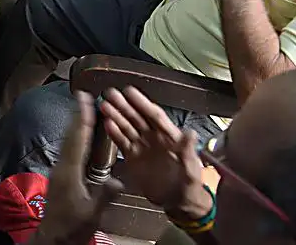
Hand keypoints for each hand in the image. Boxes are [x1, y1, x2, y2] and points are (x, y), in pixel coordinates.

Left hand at [32, 92, 122, 244]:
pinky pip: (68, 149)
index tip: (84, 99)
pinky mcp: (61, 175)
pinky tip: (80, 136)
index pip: (78, 140)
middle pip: (70, 135)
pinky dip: (75, 137)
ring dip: (75, 124)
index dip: (82, 118)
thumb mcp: (91, 213)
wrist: (54, 238)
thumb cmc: (72, 226)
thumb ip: (104, 196)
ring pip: (68, 141)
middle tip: (82, 95)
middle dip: (77, 115)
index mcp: (69, 171)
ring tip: (82, 108)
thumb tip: (120, 181)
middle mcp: (62, 166)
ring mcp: (60, 170)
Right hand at [100, 87, 212, 221]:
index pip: (154, 115)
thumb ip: (188, 151)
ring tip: (104, 105)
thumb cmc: (189, 185)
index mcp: (169, 136)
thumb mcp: (192, 169)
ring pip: (127, 127)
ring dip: (116, 116)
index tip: (129, 92)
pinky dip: (114, 133)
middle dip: (123, 105)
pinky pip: (122, 142)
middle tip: (110, 94)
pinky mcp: (133, 157)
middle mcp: (154, 137)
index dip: (142, 103)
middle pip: (137, 118)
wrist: (178, 202)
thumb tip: (190, 133)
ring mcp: (142, 146)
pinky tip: (106, 124)